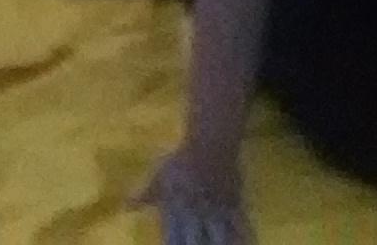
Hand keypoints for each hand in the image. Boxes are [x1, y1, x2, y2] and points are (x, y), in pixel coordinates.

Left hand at [135, 140, 251, 244]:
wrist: (210, 143)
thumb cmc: (181, 160)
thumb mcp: (159, 176)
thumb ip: (146, 195)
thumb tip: (126, 207)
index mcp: (176, 207)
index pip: (172, 238)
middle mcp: (196, 212)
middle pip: (197, 242)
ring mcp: (217, 209)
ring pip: (221, 237)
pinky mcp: (235, 205)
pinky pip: (241, 226)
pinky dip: (245, 237)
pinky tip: (250, 244)